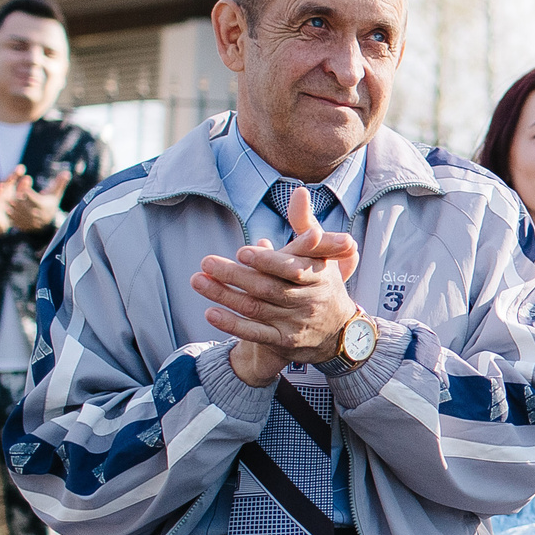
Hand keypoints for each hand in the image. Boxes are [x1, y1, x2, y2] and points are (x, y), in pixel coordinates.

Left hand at [0, 166, 70, 237]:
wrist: (48, 224)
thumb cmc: (50, 204)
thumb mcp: (56, 194)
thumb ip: (60, 183)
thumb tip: (67, 173)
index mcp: (42, 205)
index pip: (32, 196)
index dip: (25, 189)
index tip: (24, 181)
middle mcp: (35, 214)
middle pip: (22, 203)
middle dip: (16, 196)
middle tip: (11, 190)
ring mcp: (27, 220)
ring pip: (15, 211)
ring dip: (11, 205)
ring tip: (9, 198)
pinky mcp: (22, 225)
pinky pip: (12, 218)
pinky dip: (10, 212)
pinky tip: (9, 207)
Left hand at [191, 187, 361, 386]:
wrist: (337, 331)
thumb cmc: (322, 281)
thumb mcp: (321, 252)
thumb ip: (305, 223)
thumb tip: (299, 192)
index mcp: (319, 277)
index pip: (293, 269)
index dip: (268, 261)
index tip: (242, 252)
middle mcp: (308, 301)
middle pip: (268, 289)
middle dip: (235, 276)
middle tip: (207, 262)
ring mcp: (295, 323)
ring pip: (255, 309)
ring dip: (224, 296)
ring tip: (197, 280)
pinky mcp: (282, 342)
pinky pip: (255, 334)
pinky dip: (232, 324)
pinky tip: (210, 312)